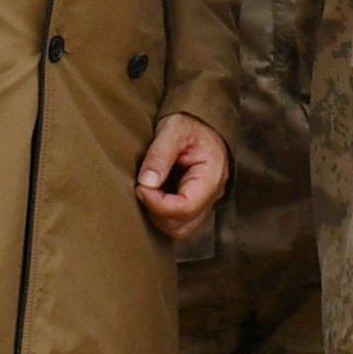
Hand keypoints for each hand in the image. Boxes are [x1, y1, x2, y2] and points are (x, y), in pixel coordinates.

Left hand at [135, 108, 229, 237]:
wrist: (203, 123)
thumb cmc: (190, 124)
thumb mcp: (174, 129)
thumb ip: (160, 154)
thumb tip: (147, 183)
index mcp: (212, 175)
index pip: (185, 207)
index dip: (157, 203)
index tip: (140, 186)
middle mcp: (213, 195)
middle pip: (182, 225)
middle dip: (155, 212)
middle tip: (141, 188)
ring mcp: (206, 203)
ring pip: (179, 230)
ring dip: (157, 217)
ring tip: (147, 192)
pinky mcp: (196, 206)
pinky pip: (178, 224)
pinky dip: (161, 216)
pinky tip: (152, 196)